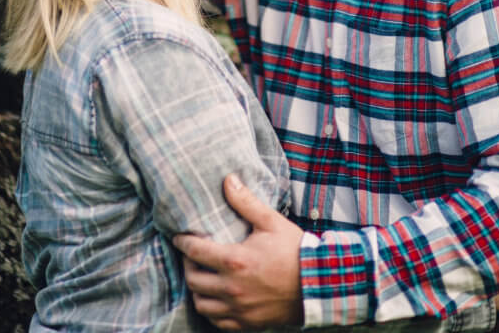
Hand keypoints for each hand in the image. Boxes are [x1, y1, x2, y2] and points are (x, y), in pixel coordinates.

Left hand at [174, 174, 303, 329]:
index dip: (183, 242)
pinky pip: (219, 322)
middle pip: (193, 280)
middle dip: (188, 266)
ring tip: (201, 277)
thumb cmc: (295, 250)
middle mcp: (233, 288)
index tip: (179, 237)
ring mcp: (240, 309)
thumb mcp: (270, 221)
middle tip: (191, 256)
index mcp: (235, 261)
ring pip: (202, 305)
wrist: (319, 284)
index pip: (195, 251)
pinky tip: (216, 299)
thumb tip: (228, 179)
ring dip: (197, 291)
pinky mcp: (248, 323)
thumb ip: (246, 201)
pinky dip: (212, 311)